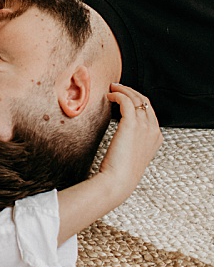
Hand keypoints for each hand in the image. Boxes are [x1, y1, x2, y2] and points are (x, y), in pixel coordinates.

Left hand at [98, 84, 162, 198]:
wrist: (118, 180)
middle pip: (145, 102)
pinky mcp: (132, 125)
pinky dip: (118, 95)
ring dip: (124, 90)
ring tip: (112, 87)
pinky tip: (109, 96)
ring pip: (137, 99)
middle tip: (117, 87)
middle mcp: (153, 130)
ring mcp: (145, 127)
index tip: (124, 95)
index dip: (137, 100)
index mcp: (156, 137)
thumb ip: (132, 140)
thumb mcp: (132, 153)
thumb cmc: (120, 170)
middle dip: (131, 91)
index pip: (150, 111)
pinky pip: (127, 102)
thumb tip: (122, 130)